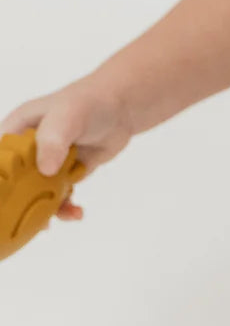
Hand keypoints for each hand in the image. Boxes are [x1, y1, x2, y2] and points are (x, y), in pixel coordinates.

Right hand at [0, 79, 133, 220]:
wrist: (121, 108)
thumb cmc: (89, 103)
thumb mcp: (68, 116)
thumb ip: (53, 139)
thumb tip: (46, 170)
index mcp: (16, 131)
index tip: (1, 201)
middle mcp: (27, 150)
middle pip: (12, 183)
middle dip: (16, 205)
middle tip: (24, 223)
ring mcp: (46, 163)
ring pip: (35, 194)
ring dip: (42, 210)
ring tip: (54, 221)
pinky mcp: (64, 174)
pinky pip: (58, 196)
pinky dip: (64, 207)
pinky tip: (75, 213)